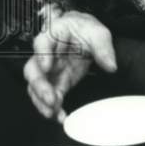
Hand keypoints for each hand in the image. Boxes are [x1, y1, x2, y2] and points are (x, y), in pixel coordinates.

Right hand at [23, 7, 116, 122]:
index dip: (42, 55)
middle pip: (33, 70)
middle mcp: (46, 54)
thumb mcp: (98, 33)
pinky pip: (50, 96)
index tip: (47, 67)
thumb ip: (103, 48)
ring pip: (36, 87)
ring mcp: (49, 70)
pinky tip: (59, 116)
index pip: (42, 42)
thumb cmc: (85, 29)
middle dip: (40, 87)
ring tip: (53, 113)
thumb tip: (110, 65)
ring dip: (42, 102)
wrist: (85, 35)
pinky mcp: (57, 81)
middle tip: (51, 98)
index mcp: (54, 34)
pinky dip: (53, 108)